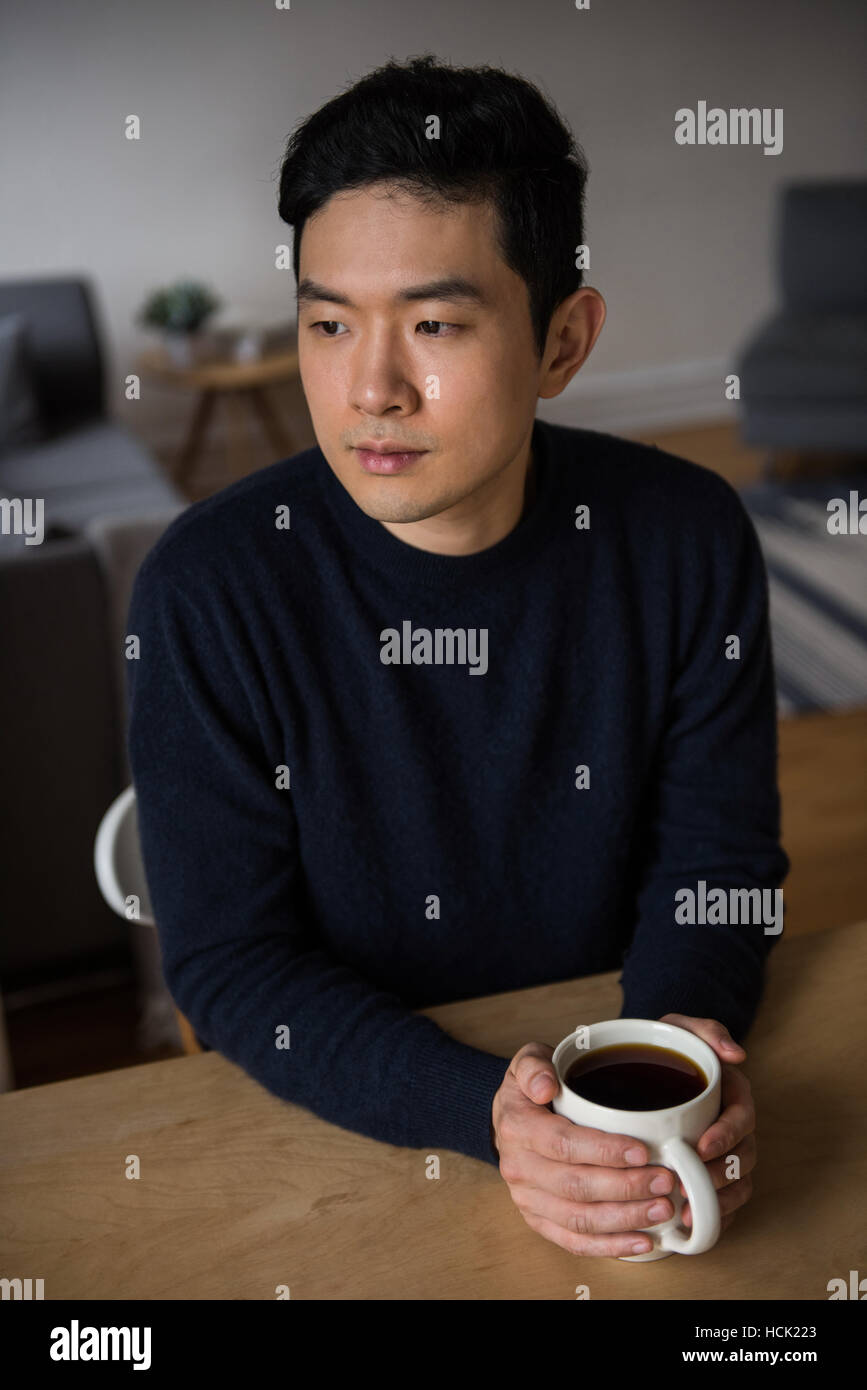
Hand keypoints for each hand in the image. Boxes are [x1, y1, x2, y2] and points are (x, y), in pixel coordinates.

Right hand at [492, 1042, 681, 1256]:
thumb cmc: (531, 1088)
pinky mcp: (539, 1221)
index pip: (563, 1144)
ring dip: (625, 1218)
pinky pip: (574, 1241)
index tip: (642, 1151)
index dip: (604, 1151)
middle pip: (576, 1186)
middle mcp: (519, 1168)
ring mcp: (528, 1199)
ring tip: (663, 1209)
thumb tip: (545, 1085)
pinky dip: (611, 1246)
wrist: (510, 1118)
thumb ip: (534, 1065)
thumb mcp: (528, 1060)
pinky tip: (644, 1241)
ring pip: (579, 1219)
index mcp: (517, 1127)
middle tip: (666, 1181)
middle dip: (626, 1187)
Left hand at [658, 1013, 756, 1239]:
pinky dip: (715, 1216)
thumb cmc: (663, 1046)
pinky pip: (725, 1202)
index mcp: (732, 1094)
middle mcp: (733, 1126)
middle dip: (720, 1176)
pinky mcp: (712, 1174)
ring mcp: (726, 1152)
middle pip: (744, 1157)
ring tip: (688, 1210)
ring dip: (718, 1200)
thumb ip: (706, 1030)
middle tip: (688, 1186)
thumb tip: (737, 1054)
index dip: (726, 1136)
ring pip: (738, 1183)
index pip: (742, 1118)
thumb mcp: (679, 1028)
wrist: (642, 1062)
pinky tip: (692, 1225)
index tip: (700, 1148)